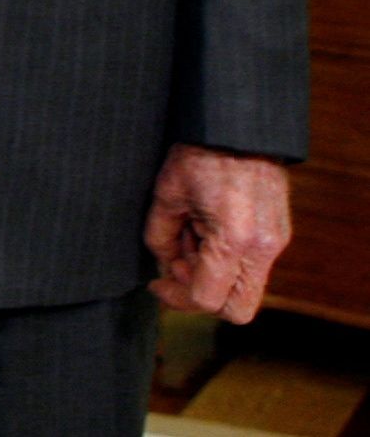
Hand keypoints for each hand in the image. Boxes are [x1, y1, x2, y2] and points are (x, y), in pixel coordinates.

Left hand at [145, 145, 290, 321]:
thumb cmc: (199, 154)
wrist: (237, 127)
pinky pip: (251, 267)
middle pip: (237, 309)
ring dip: (211, 274)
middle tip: (177, 263)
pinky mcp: (278, 234)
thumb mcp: (167, 196)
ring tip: (190, 235)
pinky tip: (206, 231)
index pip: (209, 299)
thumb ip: (161, 239)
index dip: (178, 298)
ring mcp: (276, 242)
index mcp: (235, 239)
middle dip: (201, 295)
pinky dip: (226, 261)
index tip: (158, 282)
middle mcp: (263, 248)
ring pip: (244, 289)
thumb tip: (165, 267)